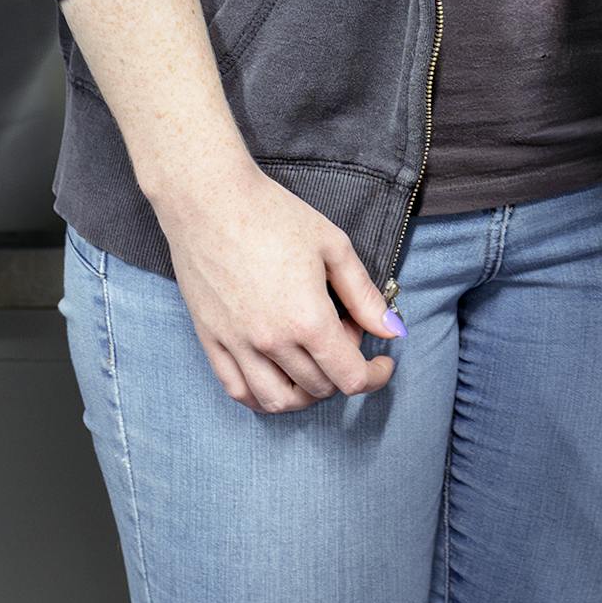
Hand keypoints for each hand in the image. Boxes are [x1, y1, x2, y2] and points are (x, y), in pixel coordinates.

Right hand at [157, 156, 401, 413]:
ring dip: (306, 394)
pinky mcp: (210, 341)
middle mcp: (271, 342)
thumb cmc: (274, 215)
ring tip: (315, 363)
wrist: (209, 201)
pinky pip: (238, 391)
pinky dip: (262, 397)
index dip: (375, 376)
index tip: (384, 363)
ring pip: (278, 401)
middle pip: (318, 388)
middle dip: (342, 369)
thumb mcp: (333, 247)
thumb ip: (364, 295)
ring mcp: (236, 346)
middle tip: (344, 330)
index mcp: (307, 320)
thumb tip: (392, 331)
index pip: (350, 377)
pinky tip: (277, 377)